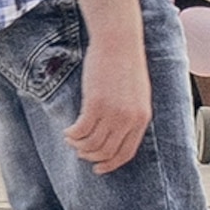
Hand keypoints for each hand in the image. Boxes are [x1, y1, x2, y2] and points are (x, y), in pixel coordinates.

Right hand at [63, 24, 153, 170]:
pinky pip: (80, 131)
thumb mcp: (136, 94)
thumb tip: (115, 133)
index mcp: (141, 119)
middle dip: (90, 156)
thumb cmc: (126, 63)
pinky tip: (67, 131)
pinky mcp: (95, 104)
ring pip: (91, 144)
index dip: (110, 164)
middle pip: (106, 152)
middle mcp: (128, 119)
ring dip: (78, 145)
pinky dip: (72, 135)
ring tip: (71, 139)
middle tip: (80, 152)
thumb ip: (130, 114)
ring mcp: (112, 113)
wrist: (119, 41)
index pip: (126, 153)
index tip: (99, 167)